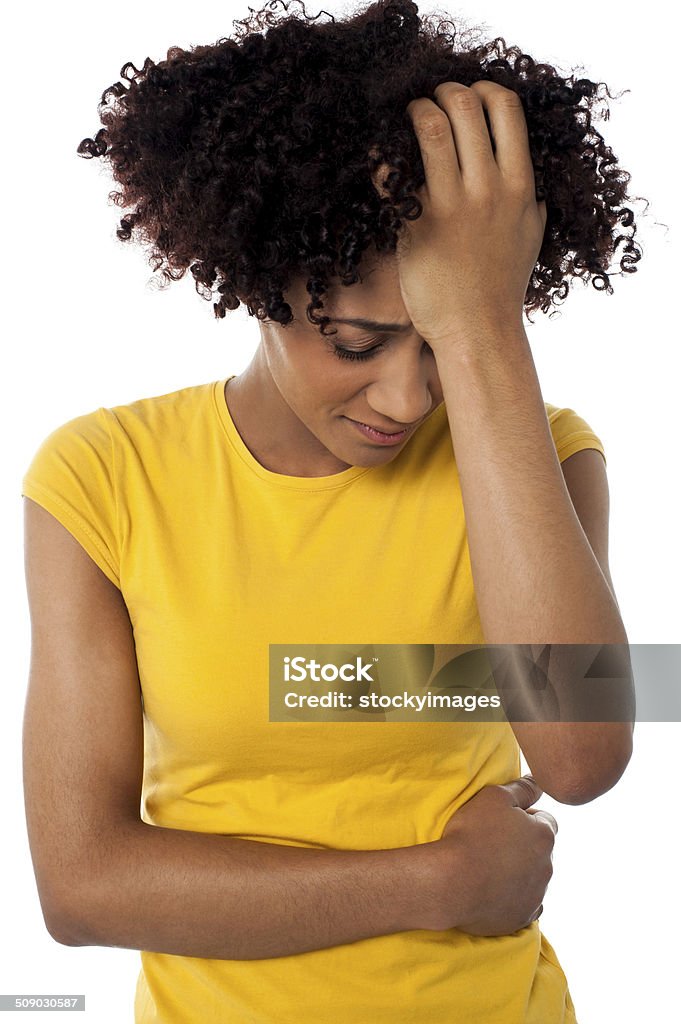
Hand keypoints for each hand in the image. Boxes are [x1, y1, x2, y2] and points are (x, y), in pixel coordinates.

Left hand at [371, 81, 547, 349]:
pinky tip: (381, 156)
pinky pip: (393, 173)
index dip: (482, 89)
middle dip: (443, 92)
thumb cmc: (501, 289)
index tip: (467, 98)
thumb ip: (532, 205)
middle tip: (429, 103)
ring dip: (413, 112)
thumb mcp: (531, 239)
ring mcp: (452, 206)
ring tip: (404, 121)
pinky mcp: (418, 225)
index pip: (506, 106)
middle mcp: (489, 188)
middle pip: (466, 105)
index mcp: (520, 185)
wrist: (477, 332)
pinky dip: (383, 155)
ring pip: (429, 127)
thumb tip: (531, 188)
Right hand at [426, 775, 556, 935]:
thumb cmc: (471, 834)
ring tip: (489, 867)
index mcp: (544, 836)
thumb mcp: (495, 796)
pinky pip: (526, 906)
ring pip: (534, 878)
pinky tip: (494, 890)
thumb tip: (539, 783)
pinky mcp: (522, 918)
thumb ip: (522, 788)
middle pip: (541, 851)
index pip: (546, 821)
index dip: (526, 817)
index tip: (503, 821)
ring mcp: (536, 895)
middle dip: (524, 846)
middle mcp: (547, 866)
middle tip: (493, 842)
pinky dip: (514, 897)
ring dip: (519, 872)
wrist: (451, 882)